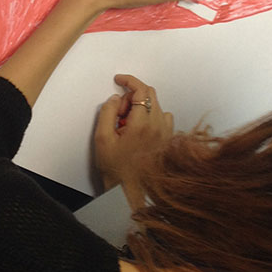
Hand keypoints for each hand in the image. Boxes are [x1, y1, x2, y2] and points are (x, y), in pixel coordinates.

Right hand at [94, 74, 173, 201]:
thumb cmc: (116, 169)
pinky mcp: (169, 139)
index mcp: (142, 124)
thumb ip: (107, 113)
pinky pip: (163, 116)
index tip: (119, 80)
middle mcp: (158, 126)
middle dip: (131, 97)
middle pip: (149, 94)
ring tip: (127, 124)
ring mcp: (166, 132)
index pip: (141, 90)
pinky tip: (140, 129)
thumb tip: (115, 98)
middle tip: (118, 114)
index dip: (129, 80)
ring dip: (141, 106)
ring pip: (156, 104)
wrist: (131, 191)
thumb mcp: (102, 139)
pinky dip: (151, 116)